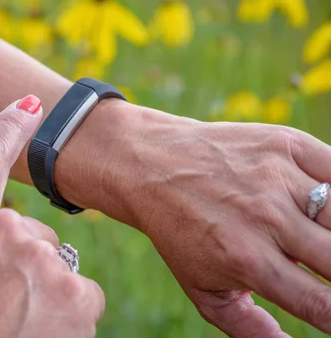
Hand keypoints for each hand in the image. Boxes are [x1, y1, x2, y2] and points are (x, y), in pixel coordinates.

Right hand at [0, 96, 104, 337]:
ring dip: (47, 291)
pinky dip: (72, 314)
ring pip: (59, 264)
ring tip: (19, 327)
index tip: (31, 104)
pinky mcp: (75, 289)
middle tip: (2, 305)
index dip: (9, 126)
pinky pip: (83, 292)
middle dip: (25, 261)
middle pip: (33, 230)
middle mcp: (3, 229)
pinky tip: (45, 336)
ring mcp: (41, 257)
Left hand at [55, 101, 330, 336]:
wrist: (149, 165)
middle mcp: (267, 218)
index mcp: (248, 260)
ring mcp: (277, 177)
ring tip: (325, 242)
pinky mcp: (284, 143)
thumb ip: (247, 327)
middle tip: (324, 270)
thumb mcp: (202, 288)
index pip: (324, 305)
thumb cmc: (177, 230)